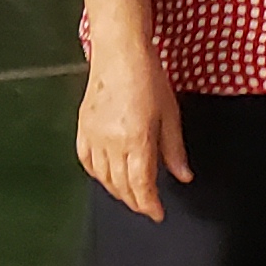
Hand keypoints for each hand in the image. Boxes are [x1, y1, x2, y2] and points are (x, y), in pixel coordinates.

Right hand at [74, 37, 190, 220]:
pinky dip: (97, 174)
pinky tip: (106, 176)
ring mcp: (93, 135)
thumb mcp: (170, 113)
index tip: (157, 214)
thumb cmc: (148, 76)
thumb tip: (183, 175)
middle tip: (147, 207)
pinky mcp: (83, 127)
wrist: (120, 51)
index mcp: (136, 139)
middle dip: (135, 201)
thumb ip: (174, 149)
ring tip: (130, 195)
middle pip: (121, 185)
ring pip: (102, 177)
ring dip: (117, 191)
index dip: (149, 204)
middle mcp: (111, 142)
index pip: (141, 185)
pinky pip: (86, 161)